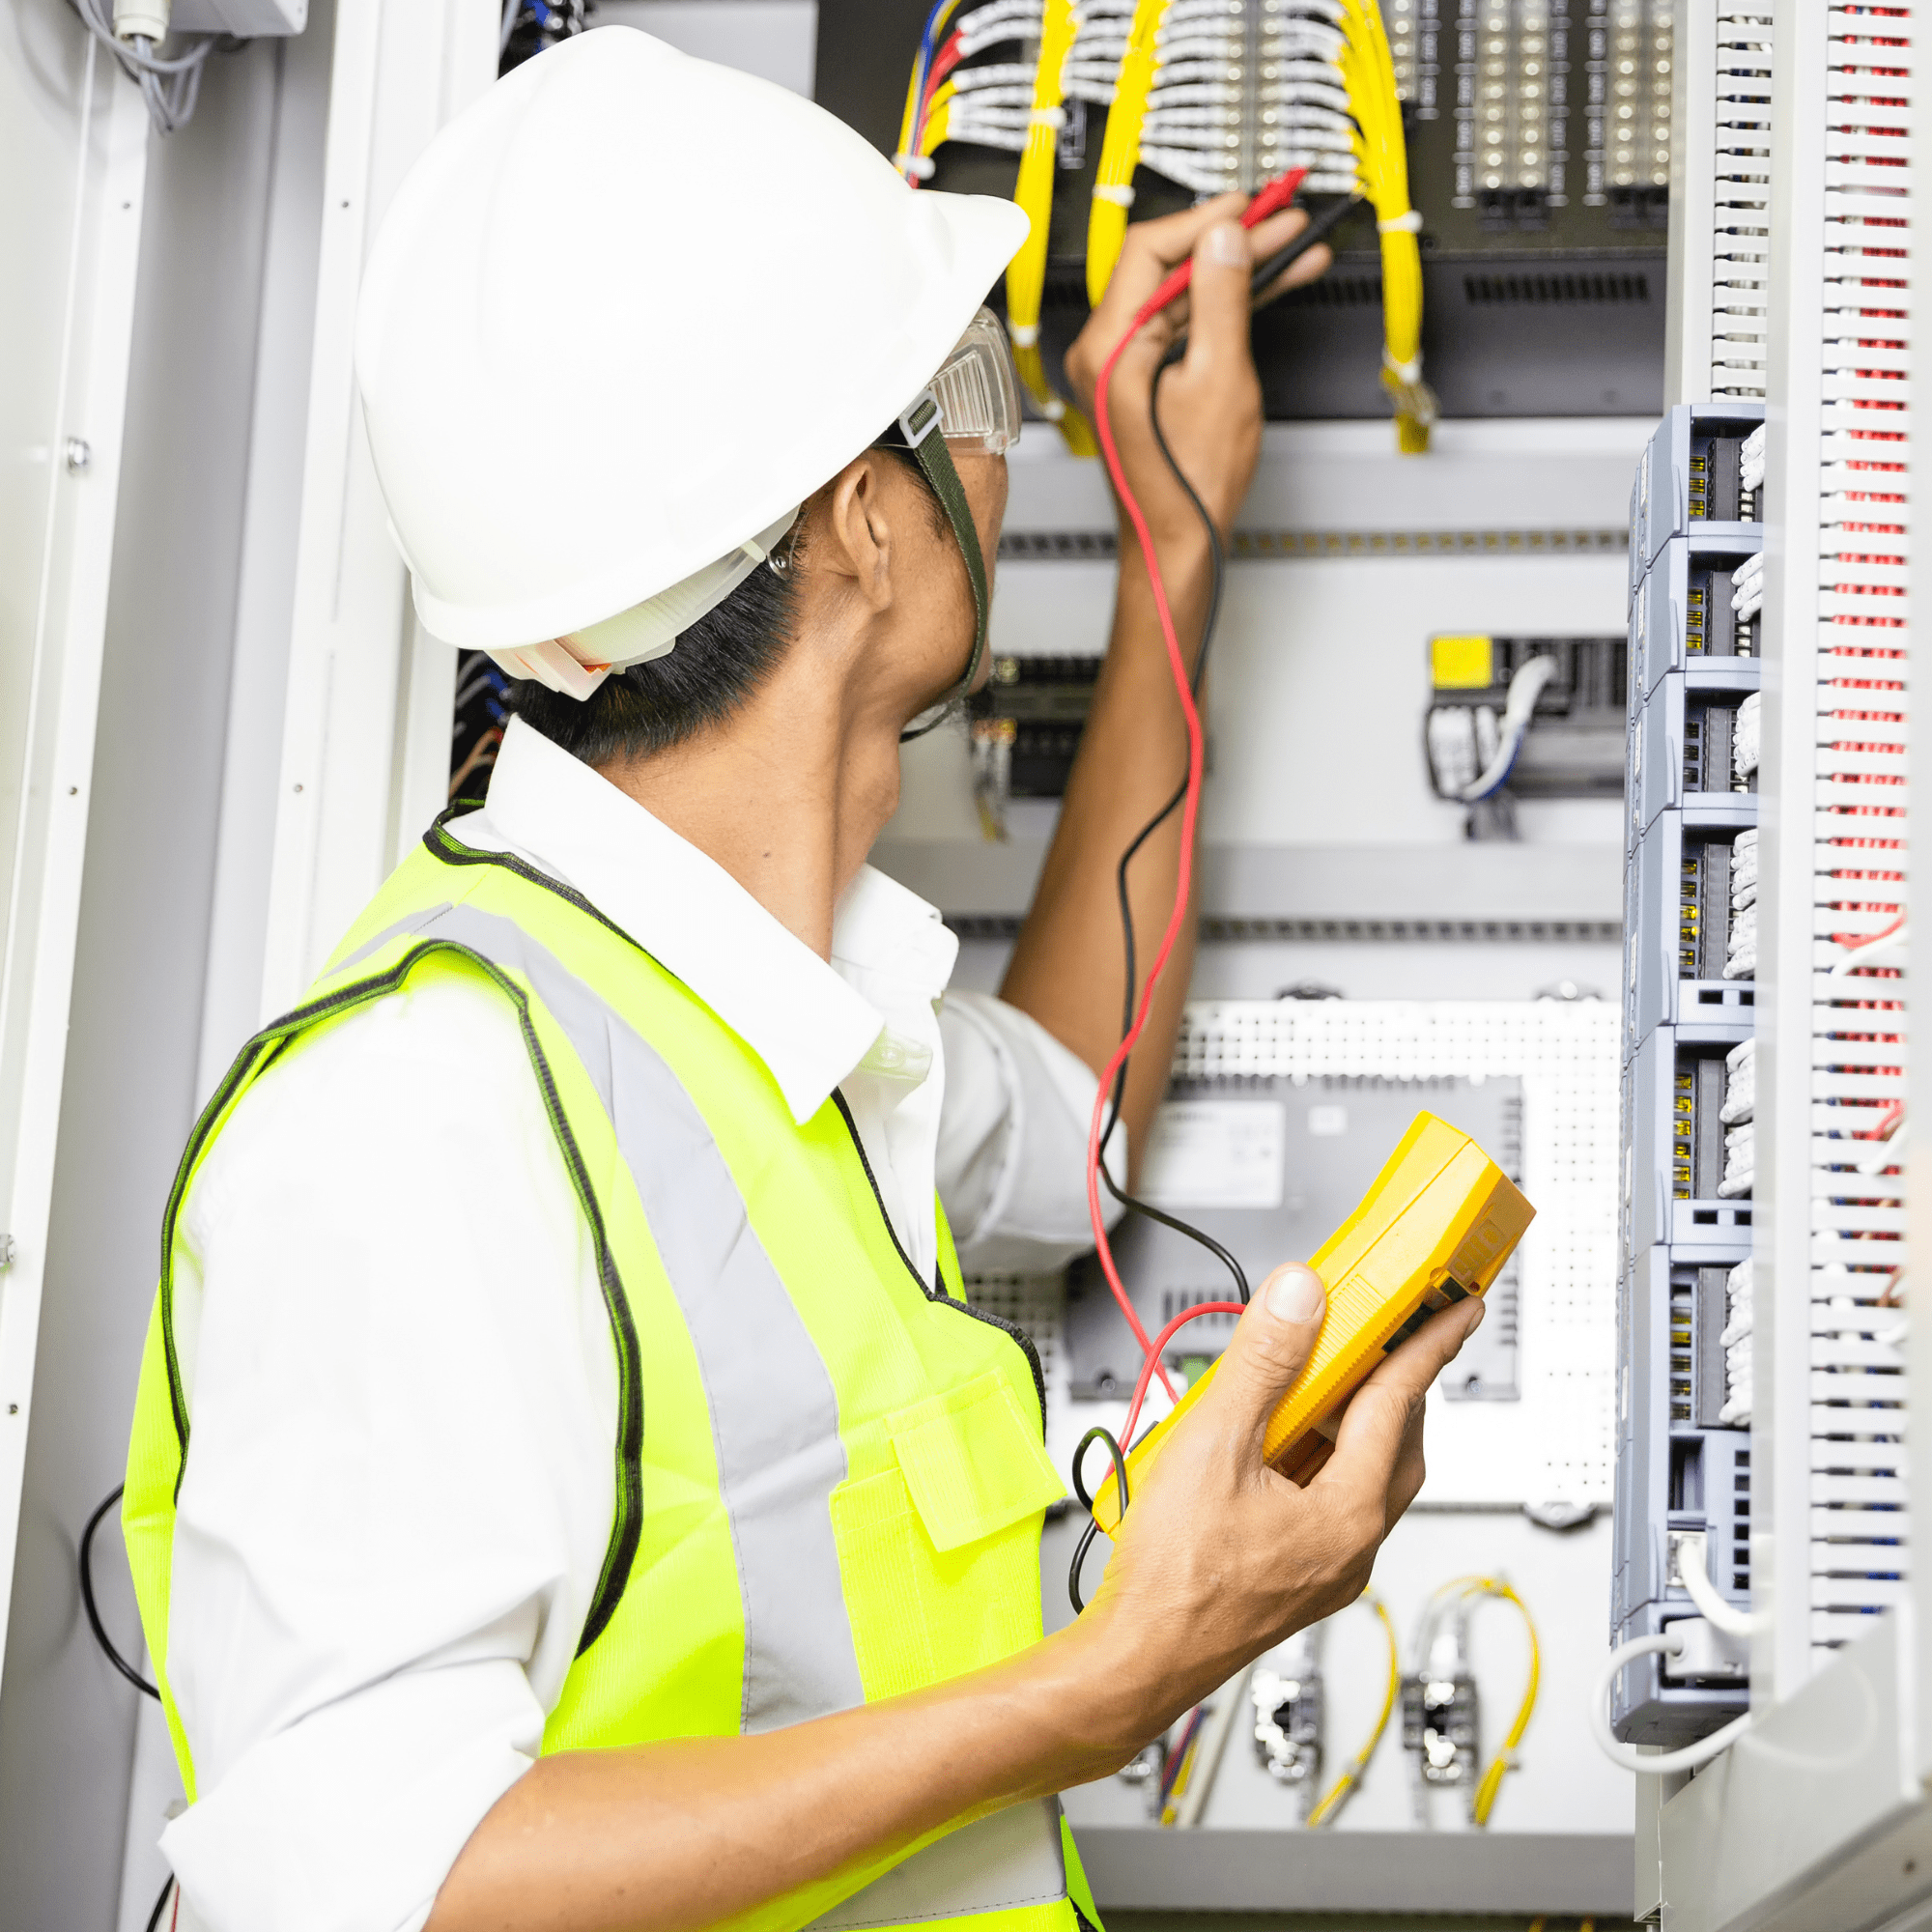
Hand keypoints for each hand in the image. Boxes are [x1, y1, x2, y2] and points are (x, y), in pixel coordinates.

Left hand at [1061, 195, 1331, 549]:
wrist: (1180, 542)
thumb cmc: (1188, 485)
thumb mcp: (1219, 378)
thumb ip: (1221, 299)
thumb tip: (1222, 238)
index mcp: (1108, 348)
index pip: (1147, 251)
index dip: (1203, 220)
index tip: (1247, 205)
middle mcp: (1104, 353)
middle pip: (1166, 268)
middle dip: (1229, 239)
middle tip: (1280, 218)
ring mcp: (1122, 366)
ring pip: (1182, 294)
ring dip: (1236, 269)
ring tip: (1291, 246)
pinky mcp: (1143, 379)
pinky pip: (1185, 324)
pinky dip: (1226, 305)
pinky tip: (1271, 284)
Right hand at [1077, 1261, 1482, 1743]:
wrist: (1137, 1661)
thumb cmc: (1175, 1580)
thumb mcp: (1213, 1445)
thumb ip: (1262, 1363)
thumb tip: (1301, 1299)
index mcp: (1348, 1514)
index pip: (1400, 1403)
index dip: (1427, 1343)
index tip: (1456, 1309)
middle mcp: (1351, 1545)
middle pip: (1395, 1442)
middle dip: (1391, 1381)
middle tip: (1379, 1332)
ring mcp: (1326, 1566)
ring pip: (1362, 1474)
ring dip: (1348, 1419)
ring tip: (1310, 1378)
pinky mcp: (1296, 1575)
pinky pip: (1328, 1500)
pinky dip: (1317, 1456)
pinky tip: (1270, 1441)